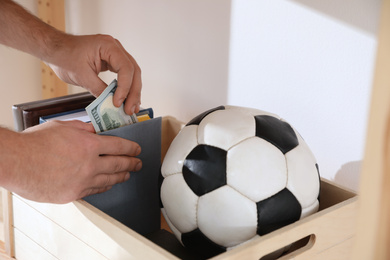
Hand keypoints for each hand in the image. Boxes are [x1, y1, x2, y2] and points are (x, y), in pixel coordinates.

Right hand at [5, 120, 141, 202]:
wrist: (16, 162)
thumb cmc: (35, 143)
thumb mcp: (63, 127)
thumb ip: (83, 129)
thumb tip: (95, 130)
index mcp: (89, 144)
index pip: (119, 146)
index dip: (131, 148)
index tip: (137, 149)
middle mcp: (90, 164)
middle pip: (119, 164)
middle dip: (132, 163)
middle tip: (138, 163)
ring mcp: (82, 181)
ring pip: (110, 179)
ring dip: (122, 176)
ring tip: (128, 174)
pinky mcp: (73, 194)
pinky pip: (95, 190)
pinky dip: (105, 186)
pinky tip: (109, 184)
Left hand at [49, 34, 141, 114]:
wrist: (55, 50)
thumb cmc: (64, 56)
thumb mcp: (81, 76)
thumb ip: (99, 89)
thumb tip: (112, 104)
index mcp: (108, 46)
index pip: (126, 68)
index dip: (124, 87)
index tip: (117, 102)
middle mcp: (116, 48)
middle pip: (134, 72)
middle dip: (133, 93)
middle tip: (130, 110)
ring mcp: (116, 54)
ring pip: (133, 75)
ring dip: (133, 92)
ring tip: (132, 108)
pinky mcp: (113, 62)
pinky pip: (125, 75)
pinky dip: (127, 88)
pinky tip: (128, 100)